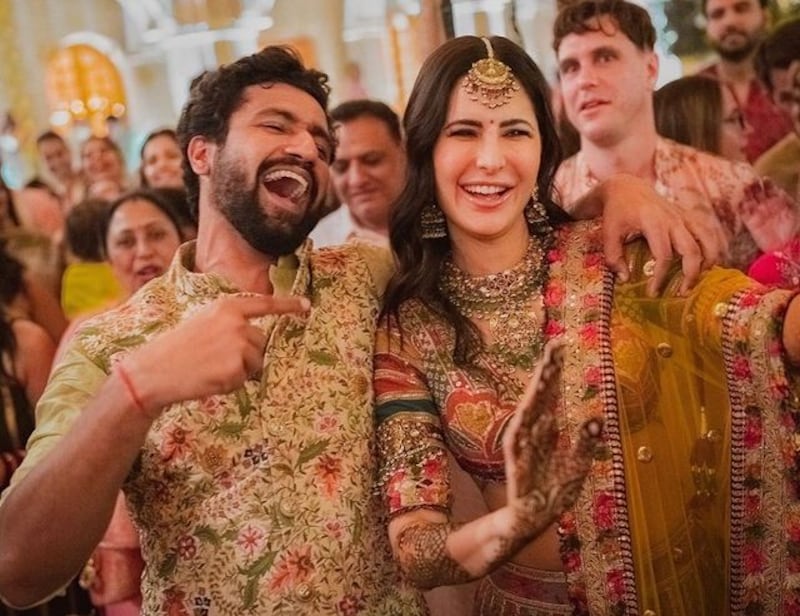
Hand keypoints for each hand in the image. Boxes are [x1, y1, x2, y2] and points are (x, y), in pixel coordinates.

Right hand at [120, 293, 309, 414]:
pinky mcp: (238, 366)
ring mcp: (239, 343)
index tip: (307, 306)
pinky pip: (247, 378)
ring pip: (256, 361)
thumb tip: (256, 337)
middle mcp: (237, 322)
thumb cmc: (177, 349)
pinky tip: (212, 377)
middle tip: (216, 360)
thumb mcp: (204, 322)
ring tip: (212, 368)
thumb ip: (230, 323)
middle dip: (247, 355)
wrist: (154, 371)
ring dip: (241, 370)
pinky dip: (233, 382)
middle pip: (261, 341)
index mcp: (227, 306)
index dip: (288, 305)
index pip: (265, 304)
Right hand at [502, 341, 601, 542]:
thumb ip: (585, 442)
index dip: (555, 371)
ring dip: (537, 391)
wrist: (533, 520)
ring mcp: (522, 445)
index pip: (551, 394)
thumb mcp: (577, 465)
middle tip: (555, 345)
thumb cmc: (553, 491)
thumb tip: (596, 417)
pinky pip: (520, 440)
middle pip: (540, 395)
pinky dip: (526, 425)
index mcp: (546, 429)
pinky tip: (534, 409)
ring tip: (547, 369)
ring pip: (529, 411)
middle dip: (546, 371)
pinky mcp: (515, 462)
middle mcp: (533, 431)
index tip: (561, 346)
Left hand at [595, 174, 727, 295]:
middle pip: (692, 250)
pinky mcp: (688, 216)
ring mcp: (684, 216)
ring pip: (707, 240)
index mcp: (653, 222)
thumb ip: (614, 257)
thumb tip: (626, 280)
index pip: (664, 255)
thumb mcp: (608, 233)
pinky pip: (708, 233)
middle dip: (690, 275)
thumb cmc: (616, 212)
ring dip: (708, 262)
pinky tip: (707, 265)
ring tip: (698, 280)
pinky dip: (712, 248)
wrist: (627, 187)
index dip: (660, 277)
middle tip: (682, 293)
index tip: (653, 292)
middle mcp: (673, 219)